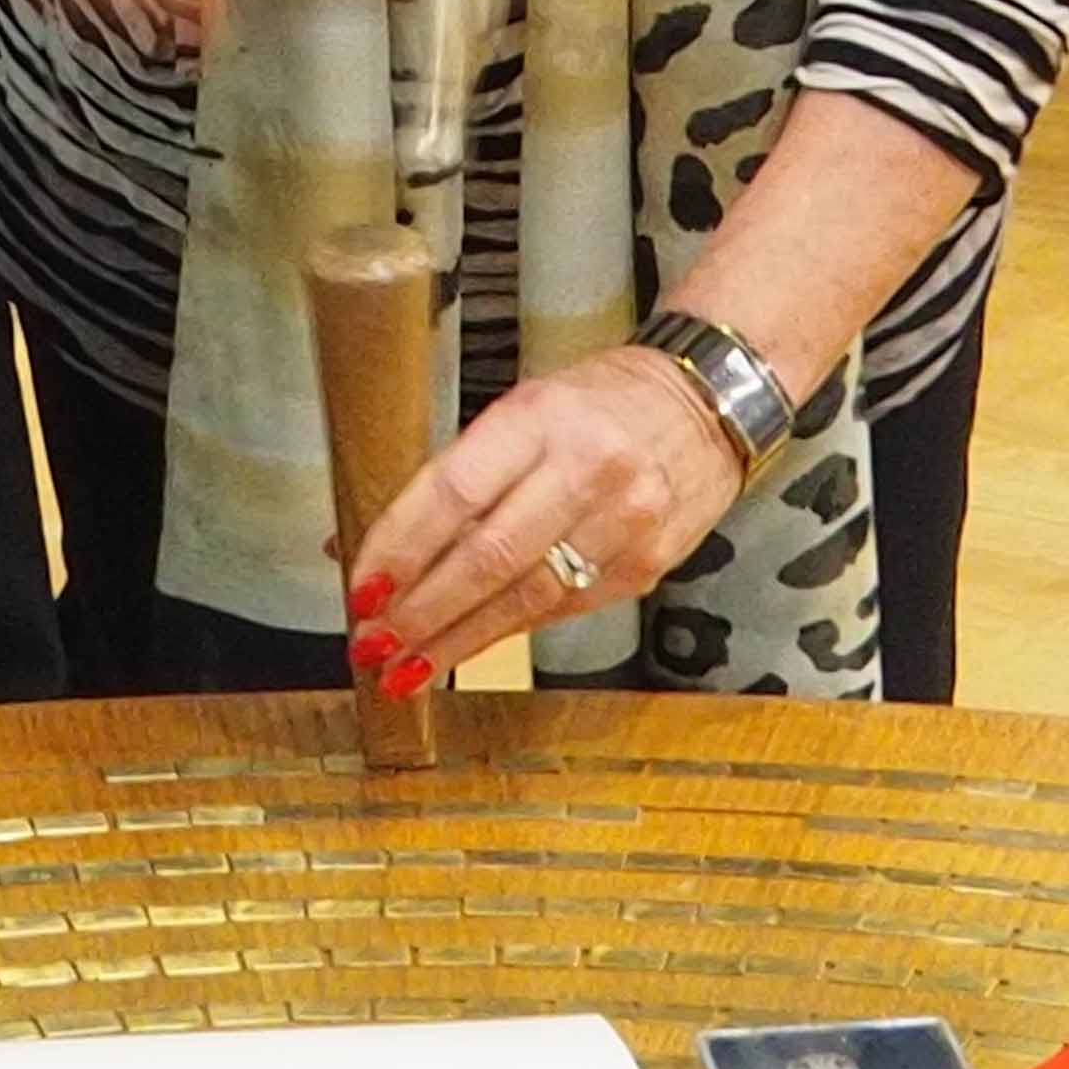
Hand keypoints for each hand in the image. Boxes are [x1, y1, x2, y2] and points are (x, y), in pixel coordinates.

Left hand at [344, 342, 747, 684]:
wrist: (707, 404)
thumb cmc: (596, 402)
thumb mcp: (523, 409)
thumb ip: (457, 473)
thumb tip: (376, 539)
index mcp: (540, 416)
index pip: (455, 490)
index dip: (402, 547)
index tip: (361, 588)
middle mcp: (587, 468)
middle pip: (488, 557)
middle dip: (422, 610)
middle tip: (373, 644)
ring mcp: (625, 522)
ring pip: (525, 597)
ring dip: (458, 639)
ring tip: (407, 666)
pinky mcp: (646, 567)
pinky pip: (561, 609)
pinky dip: (507, 633)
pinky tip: (469, 647)